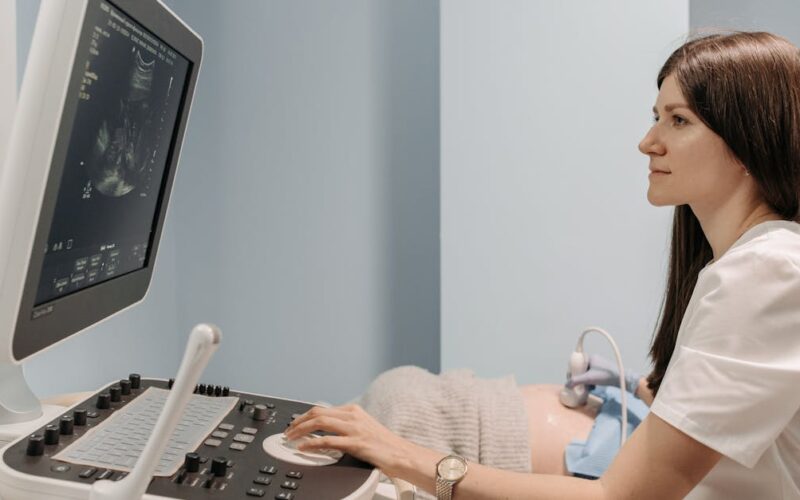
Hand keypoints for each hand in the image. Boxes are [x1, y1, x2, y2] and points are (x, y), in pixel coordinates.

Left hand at [284, 404, 418, 475]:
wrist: (401, 454)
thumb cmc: (383, 444)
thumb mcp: (362, 428)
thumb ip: (346, 426)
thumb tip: (325, 430)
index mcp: (353, 410)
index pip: (322, 409)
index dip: (304, 416)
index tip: (294, 424)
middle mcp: (353, 416)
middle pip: (317, 413)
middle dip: (298, 421)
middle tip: (288, 431)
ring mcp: (354, 428)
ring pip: (319, 423)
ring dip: (301, 430)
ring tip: (291, 438)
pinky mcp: (356, 443)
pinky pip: (328, 441)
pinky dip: (312, 444)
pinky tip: (303, 448)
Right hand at [565, 353, 640, 393]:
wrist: (621, 379)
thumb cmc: (605, 376)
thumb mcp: (588, 378)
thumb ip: (576, 381)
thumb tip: (567, 385)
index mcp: (590, 357)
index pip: (577, 362)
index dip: (572, 370)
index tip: (571, 378)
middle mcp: (595, 359)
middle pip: (582, 369)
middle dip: (580, 377)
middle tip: (578, 384)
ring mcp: (600, 365)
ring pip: (588, 373)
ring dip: (586, 381)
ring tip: (587, 387)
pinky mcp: (604, 371)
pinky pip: (594, 375)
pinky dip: (592, 381)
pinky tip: (593, 387)